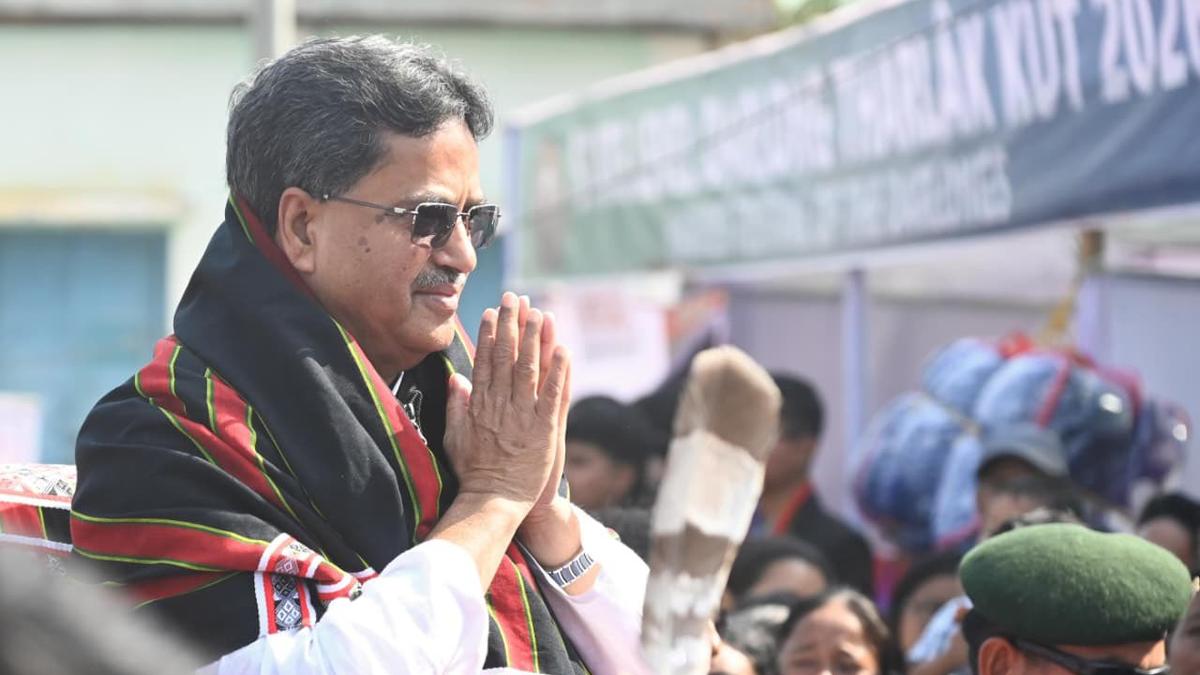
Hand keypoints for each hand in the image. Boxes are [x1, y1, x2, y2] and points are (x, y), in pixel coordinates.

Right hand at [443, 292, 569, 510]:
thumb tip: (457, 379)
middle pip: (506, 357)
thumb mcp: (455, 437)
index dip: (487, 334)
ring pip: (529, 369)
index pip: (484, 361)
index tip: (490, 312)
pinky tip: (563, 349)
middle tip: (514, 298)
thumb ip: (456, 406)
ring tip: (538, 312)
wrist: (494, 501)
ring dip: (534, 338)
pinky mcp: (545, 429)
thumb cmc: (474, 472)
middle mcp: (501, 405)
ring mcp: (523, 416)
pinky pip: (553, 394)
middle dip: (511, 325)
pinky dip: (558, 371)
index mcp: (480, 405)